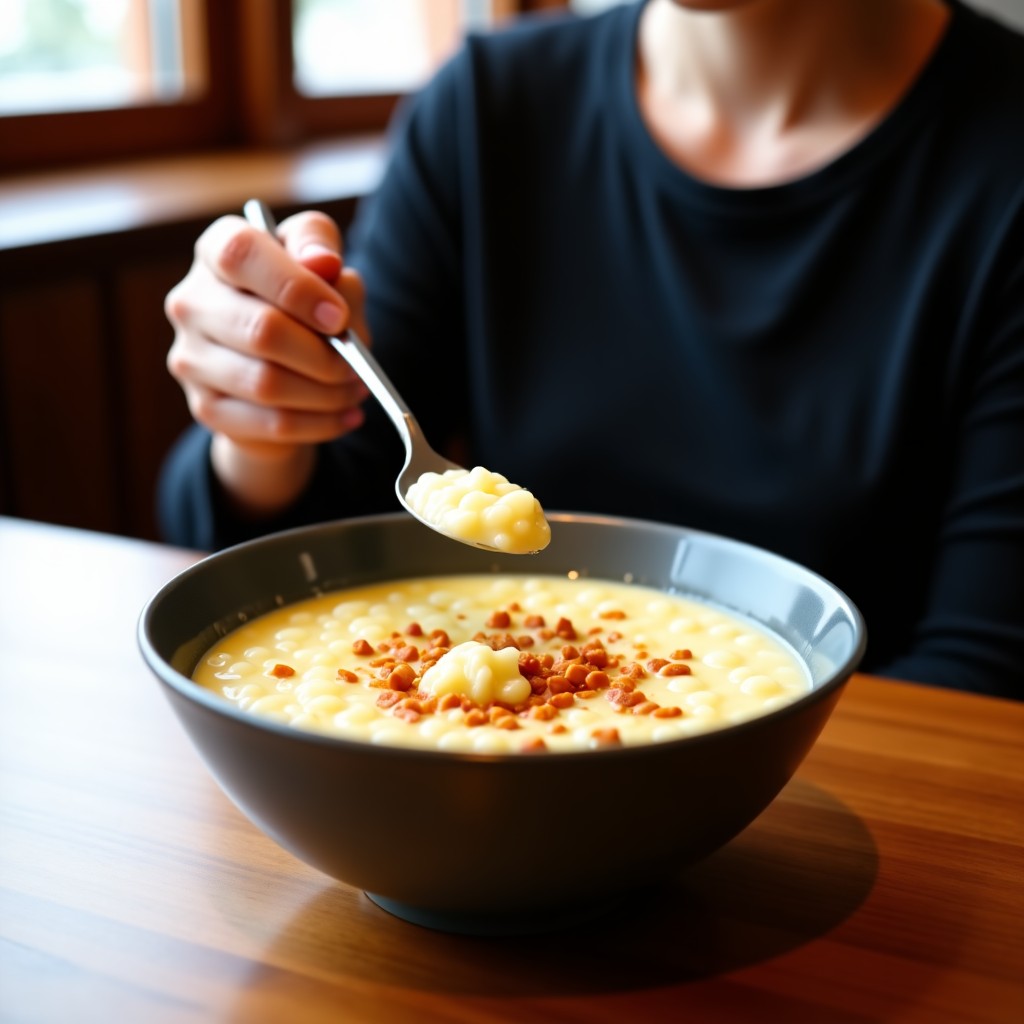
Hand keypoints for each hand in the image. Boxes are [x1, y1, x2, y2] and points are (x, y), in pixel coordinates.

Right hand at [165, 210, 370, 515]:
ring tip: (355, 388)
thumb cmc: (302, 297)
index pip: (242, 255)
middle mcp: (192, 302)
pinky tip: (346, 414)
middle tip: (355, 365)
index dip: (297, 287)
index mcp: (216, 250)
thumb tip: (323, 262)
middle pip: (260, 330)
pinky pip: (272, 423)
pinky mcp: (206, 407)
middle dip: (323, 354)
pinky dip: (321, 423)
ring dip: (326, 393)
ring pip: (267, 384)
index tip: (338, 316)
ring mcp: (191, 358)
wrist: (279, 359)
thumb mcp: (319, 258)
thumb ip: (320, 247)